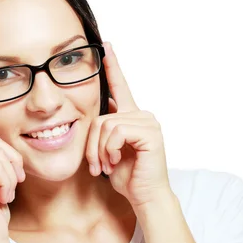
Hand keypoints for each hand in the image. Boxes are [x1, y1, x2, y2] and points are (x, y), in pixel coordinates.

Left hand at [86, 42, 171, 207]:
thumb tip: (99, 110)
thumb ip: (104, 131)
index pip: (120, 87)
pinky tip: (118, 162)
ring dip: (100, 151)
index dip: (113, 67)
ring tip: (108, 166)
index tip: (106, 46)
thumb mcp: (108, 151)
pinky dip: (110, 150)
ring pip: (105, 125)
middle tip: (97, 166)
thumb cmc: (127, 177)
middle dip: (92, 145)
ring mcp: (148, 122)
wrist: (145, 197)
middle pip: (100, 117)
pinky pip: (116, 132)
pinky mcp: (150, 132)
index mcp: (131, 117)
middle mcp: (141, 115)